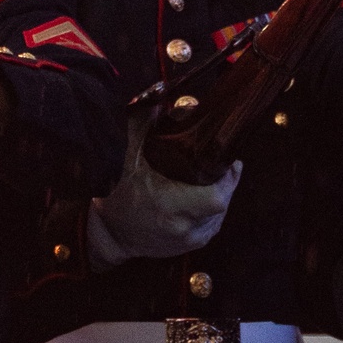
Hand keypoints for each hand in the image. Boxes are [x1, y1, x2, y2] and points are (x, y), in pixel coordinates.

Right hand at [87, 105, 239, 265]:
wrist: (109, 235)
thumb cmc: (119, 194)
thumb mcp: (128, 157)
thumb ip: (144, 125)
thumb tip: (160, 95)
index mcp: (169, 205)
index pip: (216, 198)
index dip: (229, 180)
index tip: (232, 162)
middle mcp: (181, 227)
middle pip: (222, 205)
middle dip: (227, 185)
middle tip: (226, 167)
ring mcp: (186, 241)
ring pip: (220, 217)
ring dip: (221, 198)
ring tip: (217, 181)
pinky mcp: (188, 248)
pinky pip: (211, 228)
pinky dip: (213, 214)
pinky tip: (206, 200)